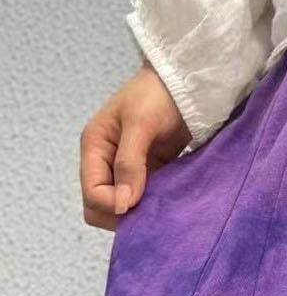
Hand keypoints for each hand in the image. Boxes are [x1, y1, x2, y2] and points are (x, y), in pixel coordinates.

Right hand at [79, 60, 190, 230]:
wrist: (184, 81)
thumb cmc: (158, 94)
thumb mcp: (141, 124)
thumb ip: (130, 163)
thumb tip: (124, 204)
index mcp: (94, 147)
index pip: (92, 195)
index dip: (112, 205)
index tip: (138, 204)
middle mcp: (105, 162)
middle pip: (101, 207)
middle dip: (122, 214)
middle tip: (151, 210)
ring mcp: (126, 169)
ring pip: (123, 207)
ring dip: (140, 212)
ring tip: (162, 205)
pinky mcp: (149, 173)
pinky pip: (144, 199)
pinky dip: (153, 205)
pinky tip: (169, 202)